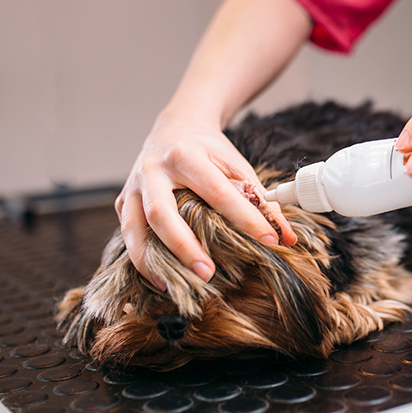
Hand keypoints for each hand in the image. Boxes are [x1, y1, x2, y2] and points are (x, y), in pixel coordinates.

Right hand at [115, 109, 296, 286]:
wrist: (175, 125)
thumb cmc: (210, 150)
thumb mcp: (237, 165)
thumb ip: (262, 200)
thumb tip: (287, 238)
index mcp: (186, 156)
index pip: (218, 192)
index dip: (245, 218)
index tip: (270, 241)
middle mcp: (153, 170)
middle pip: (162, 214)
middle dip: (184, 247)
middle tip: (209, 274)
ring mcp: (133, 187)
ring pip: (134, 229)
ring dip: (152, 262)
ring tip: (174, 287)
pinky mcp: (123, 201)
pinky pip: (128, 234)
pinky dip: (141, 259)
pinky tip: (160, 279)